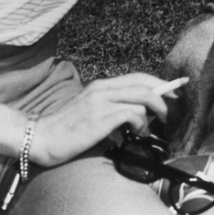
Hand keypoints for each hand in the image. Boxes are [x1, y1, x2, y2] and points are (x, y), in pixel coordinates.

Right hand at [31, 73, 177, 166]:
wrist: (39, 137)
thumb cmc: (64, 131)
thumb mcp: (90, 113)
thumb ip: (110, 109)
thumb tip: (136, 117)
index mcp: (100, 86)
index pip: (137, 77)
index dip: (158, 82)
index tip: (174, 91)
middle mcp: (102, 88)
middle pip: (144, 83)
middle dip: (164, 95)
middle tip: (172, 110)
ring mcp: (101, 101)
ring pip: (143, 96)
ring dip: (154, 112)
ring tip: (151, 128)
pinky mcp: (101, 116)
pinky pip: (133, 113)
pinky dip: (141, 123)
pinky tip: (136, 133)